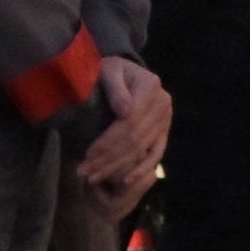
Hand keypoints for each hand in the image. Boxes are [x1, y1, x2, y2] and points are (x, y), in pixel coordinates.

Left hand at [78, 54, 172, 210]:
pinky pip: (156, 154)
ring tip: (93, 178)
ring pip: (140, 150)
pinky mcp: (164, 131)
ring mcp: (166, 119)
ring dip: (117, 167)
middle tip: (84, 172)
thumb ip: (115, 87)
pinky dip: (142, 169)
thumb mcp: (109, 70)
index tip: (88, 155)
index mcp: (150, 86)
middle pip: (134, 139)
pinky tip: (126, 180)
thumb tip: (125, 111)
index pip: (129, 122)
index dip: (108, 141)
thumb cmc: (112, 70)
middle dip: (108, 159)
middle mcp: (163, 104)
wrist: (125, 72)